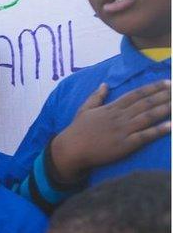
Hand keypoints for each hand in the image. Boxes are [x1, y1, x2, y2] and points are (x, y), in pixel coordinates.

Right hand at [50, 80, 170, 183]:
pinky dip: (158, 130)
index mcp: (112, 108)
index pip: (136, 94)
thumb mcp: (84, 109)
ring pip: (148, 117)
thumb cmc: (77, 131)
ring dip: (165, 109)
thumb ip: (96, 96)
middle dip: (165, 96)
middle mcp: (120, 117)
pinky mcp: (124, 145)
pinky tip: (171, 126)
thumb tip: (104, 84)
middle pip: (146, 103)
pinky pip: (144, 136)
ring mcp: (123, 130)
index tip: (168, 82)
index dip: (153, 88)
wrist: (70, 150)